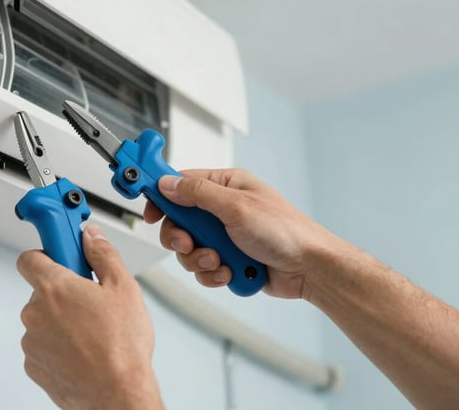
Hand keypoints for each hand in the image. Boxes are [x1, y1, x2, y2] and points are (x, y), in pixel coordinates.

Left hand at [17, 225, 162, 409]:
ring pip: (43, 321)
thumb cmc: (122, 347)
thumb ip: (102, 255)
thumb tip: (91, 237)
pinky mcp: (34, 366)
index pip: (29, 258)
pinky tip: (84, 352)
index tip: (60, 255)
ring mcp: (32, 342)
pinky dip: (58, 346)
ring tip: (92, 333)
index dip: (46, 254)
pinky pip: (43, 347)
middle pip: (41, 292)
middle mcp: (35, 313)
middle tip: (90, 302)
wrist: (118, 396)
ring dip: (61, 322)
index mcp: (54, 288)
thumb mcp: (123, 288)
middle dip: (63, 293)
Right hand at [144, 168, 340, 298]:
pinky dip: (213, 274)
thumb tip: (168, 183)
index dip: (161, 197)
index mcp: (225, 186)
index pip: (180, 184)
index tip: (149, 211)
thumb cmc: (285, 231)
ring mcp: (224, 235)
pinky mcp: (228, 259)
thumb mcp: (236, 206)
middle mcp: (222, 209)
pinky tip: (229, 271)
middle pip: (178, 221)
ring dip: (200, 259)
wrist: (309, 269)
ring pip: (189, 249)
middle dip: (182, 238)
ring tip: (219, 260)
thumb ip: (197, 193)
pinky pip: (203, 269)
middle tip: (190, 243)